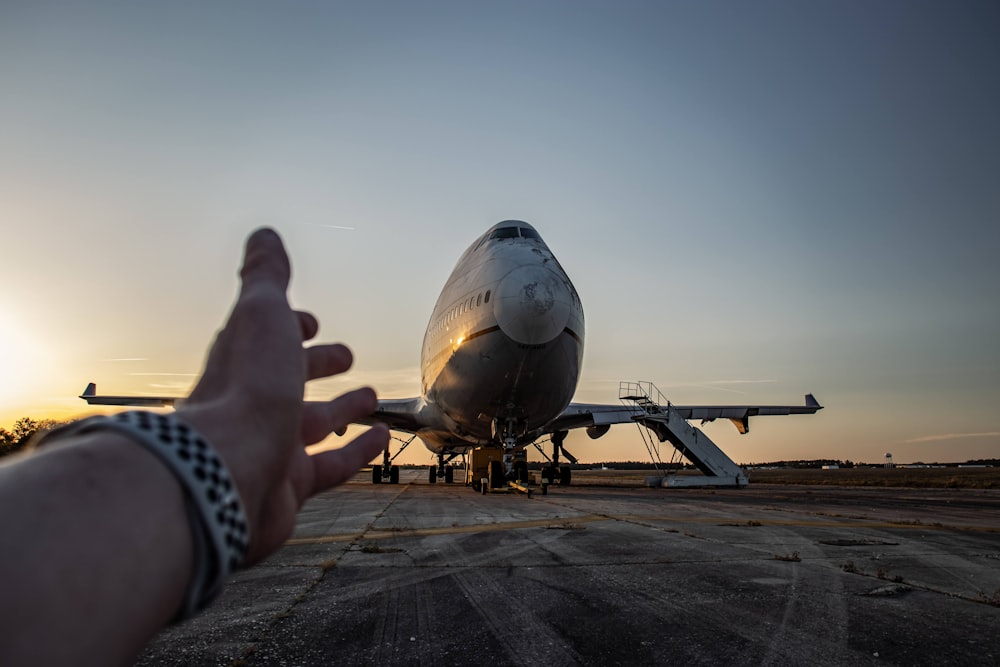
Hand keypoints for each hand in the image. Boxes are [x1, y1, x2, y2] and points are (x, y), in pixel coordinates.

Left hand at [176, 228, 387, 563]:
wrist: (230, 472)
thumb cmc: (246, 390)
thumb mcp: (261, 314)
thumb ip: (266, 277)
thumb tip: (263, 235)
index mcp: (243, 361)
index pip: (266, 337)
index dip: (289, 326)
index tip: (311, 321)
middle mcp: (252, 405)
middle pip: (286, 380)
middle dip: (315, 364)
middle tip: (345, 355)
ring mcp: (269, 446)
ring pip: (311, 423)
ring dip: (342, 408)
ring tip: (372, 396)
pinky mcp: (288, 486)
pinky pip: (329, 465)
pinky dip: (357, 451)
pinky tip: (381, 439)